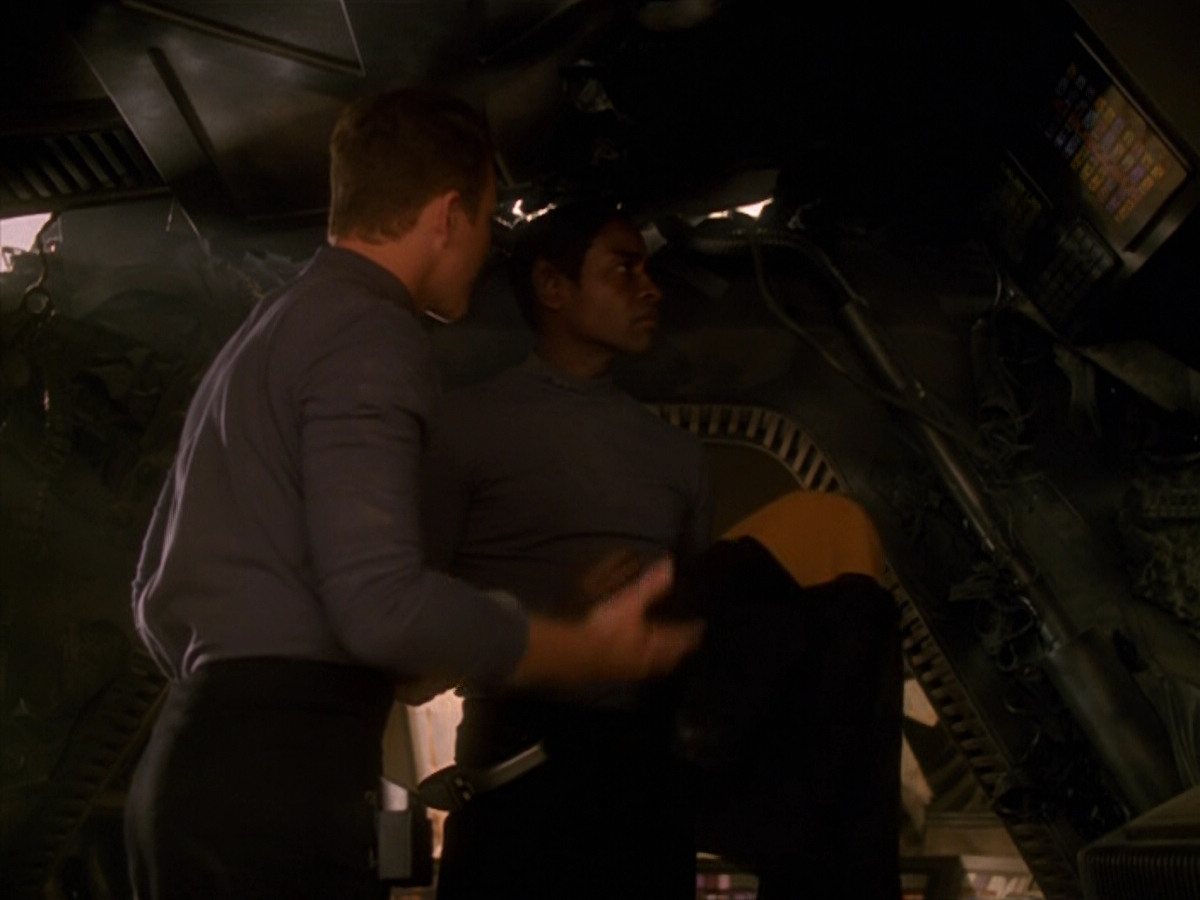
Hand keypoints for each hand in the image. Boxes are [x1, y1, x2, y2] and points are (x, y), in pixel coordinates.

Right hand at [512, 556, 703, 686]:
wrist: (577, 654)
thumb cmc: (606, 629)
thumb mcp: (630, 601)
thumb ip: (651, 585)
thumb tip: (669, 566)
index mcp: (654, 644)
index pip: (679, 638)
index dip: (690, 632)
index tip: (700, 627)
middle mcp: (646, 660)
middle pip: (669, 658)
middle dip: (679, 650)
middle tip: (688, 644)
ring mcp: (630, 669)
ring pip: (653, 665)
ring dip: (662, 658)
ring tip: (664, 653)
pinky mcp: (614, 672)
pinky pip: (636, 668)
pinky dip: (642, 661)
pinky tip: (634, 658)